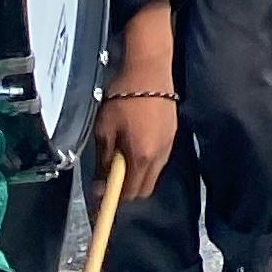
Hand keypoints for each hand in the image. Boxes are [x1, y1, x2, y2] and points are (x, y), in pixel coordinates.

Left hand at [93, 2, 178, 194]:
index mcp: (142, 157)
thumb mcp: (104, 130)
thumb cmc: (122, 98)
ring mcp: (170, 144)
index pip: (129, 194)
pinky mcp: (173, 134)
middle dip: (125, 192)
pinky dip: (145, 162)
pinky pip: (159, 159)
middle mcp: (160, 156)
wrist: (149, 68)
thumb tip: (100, 188)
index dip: (112, 202)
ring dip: (136, 176)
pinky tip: (133, 146)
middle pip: (144, 189)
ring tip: (119, 161)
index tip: (98, 202)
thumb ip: (103, 162)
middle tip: (107, 181)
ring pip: (153, 174)